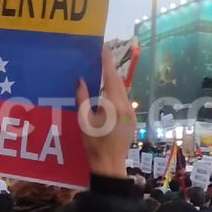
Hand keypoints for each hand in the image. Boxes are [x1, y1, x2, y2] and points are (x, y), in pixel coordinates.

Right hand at [76, 47, 135, 178]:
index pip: (110, 77)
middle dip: (109, 69)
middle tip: (99, 57)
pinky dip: (115, 91)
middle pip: (118, 81)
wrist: (109, 164)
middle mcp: (126, 106)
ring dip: (112, 81)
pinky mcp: (131, 118)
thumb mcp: (84, 121)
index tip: (103, 47)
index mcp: (114, 105)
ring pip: (122, 90)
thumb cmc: (94, 144)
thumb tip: (80, 80)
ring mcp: (130, 112)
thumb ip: (82, 98)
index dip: (106, 61)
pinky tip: (106, 91)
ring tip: (101, 71)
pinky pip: (123, 99)